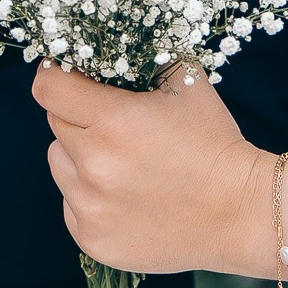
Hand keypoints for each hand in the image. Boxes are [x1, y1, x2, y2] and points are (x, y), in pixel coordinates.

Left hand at [34, 62, 271, 276]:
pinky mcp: (92, 239)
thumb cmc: (214, 143)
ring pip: (59, 163)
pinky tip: (126, 193)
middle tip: (112, 122)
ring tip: (121, 161)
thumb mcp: (186, 83)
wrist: (239, 212)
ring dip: (79, 156)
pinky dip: (89, 195)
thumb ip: (144, 60)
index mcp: (114, 121)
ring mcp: (90, 207)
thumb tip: (112, 48)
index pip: (49, 89)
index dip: (55, 75)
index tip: (64, 74)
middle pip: (55, 124)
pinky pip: (70, 204)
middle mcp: (94, 165)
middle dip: (77, 116)